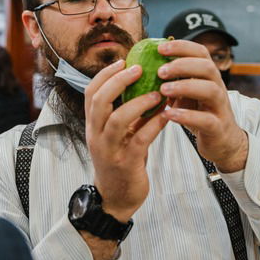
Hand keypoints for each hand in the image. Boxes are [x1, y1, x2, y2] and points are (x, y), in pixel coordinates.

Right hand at [84, 59, 168, 222]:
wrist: (116, 198)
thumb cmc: (120, 160)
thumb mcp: (117, 134)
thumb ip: (124, 112)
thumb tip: (143, 84)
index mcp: (93, 125)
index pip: (91, 93)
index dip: (105, 74)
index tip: (123, 61)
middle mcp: (96, 135)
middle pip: (99, 101)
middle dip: (118, 81)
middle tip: (139, 69)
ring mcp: (109, 150)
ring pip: (118, 120)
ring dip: (139, 103)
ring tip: (157, 93)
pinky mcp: (126, 163)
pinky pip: (139, 140)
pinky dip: (154, 125)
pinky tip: (167, 115)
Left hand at [157, 40, 248, 172]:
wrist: (222, 142)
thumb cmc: (199, 114)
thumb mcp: (186, 95)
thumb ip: (172, 82)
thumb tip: (144, 68)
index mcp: (208, 77)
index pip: (201, 53)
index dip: (182, 47)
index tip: (160, 47)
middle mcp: (217, 88)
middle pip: (207, 67)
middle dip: (183, 65)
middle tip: (160, 71)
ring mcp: (220, 107)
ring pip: (210, 90)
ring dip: (185, 87)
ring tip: (163, 90)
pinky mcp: (217, 128)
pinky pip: (206, 119)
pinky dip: (186, 116)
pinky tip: (169, 114)